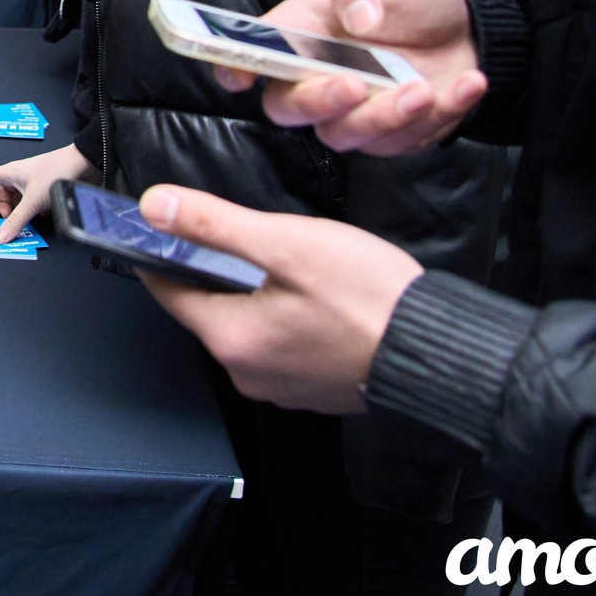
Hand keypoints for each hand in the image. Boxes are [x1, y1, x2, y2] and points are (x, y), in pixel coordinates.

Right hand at [0, 142, 89, 240]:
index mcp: (10, 173)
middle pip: (3, 194)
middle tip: (9, 220)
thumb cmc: (55, 172)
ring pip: (20, 200)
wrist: (82, 164)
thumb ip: (16, 221)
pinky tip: (43, 216)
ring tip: (28, 220)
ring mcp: (34, 182)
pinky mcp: (47, 188)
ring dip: (22, 211)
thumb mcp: (31, 202)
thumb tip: (0, 237)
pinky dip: (36, 211)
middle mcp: (20, 176)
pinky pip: (34, 202)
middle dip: (5, 209)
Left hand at [133, 186, 422, 413]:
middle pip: (207, 309)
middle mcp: (249, 373)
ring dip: (253, 294)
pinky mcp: (315, 389)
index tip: (152, 228)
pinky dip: (284, 317)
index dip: (158, 254)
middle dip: (213, 270)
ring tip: (285, 262)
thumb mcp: (287, 245)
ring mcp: (284, 387)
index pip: (168, 292)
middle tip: (237, 233)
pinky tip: (314, 295)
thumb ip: (216, 225)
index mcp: (232, 339)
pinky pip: (280, 346)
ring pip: (246, 327)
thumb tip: (155, 207)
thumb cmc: (370, 299)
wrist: (442, 353)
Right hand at [230, 0, 486, 155]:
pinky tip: (469, 83)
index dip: (235, 67)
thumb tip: (356, 16)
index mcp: (301, 33)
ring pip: (345, 135)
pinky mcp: (396, 132)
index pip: (253, 55)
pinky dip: (439, 117)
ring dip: (382, 119)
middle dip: (318, 102)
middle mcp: (319, 76)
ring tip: (422, 87)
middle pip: (289, 109)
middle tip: (354, 84)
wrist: (475, 19)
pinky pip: (404, 142)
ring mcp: (356, 109)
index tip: (242, 75)